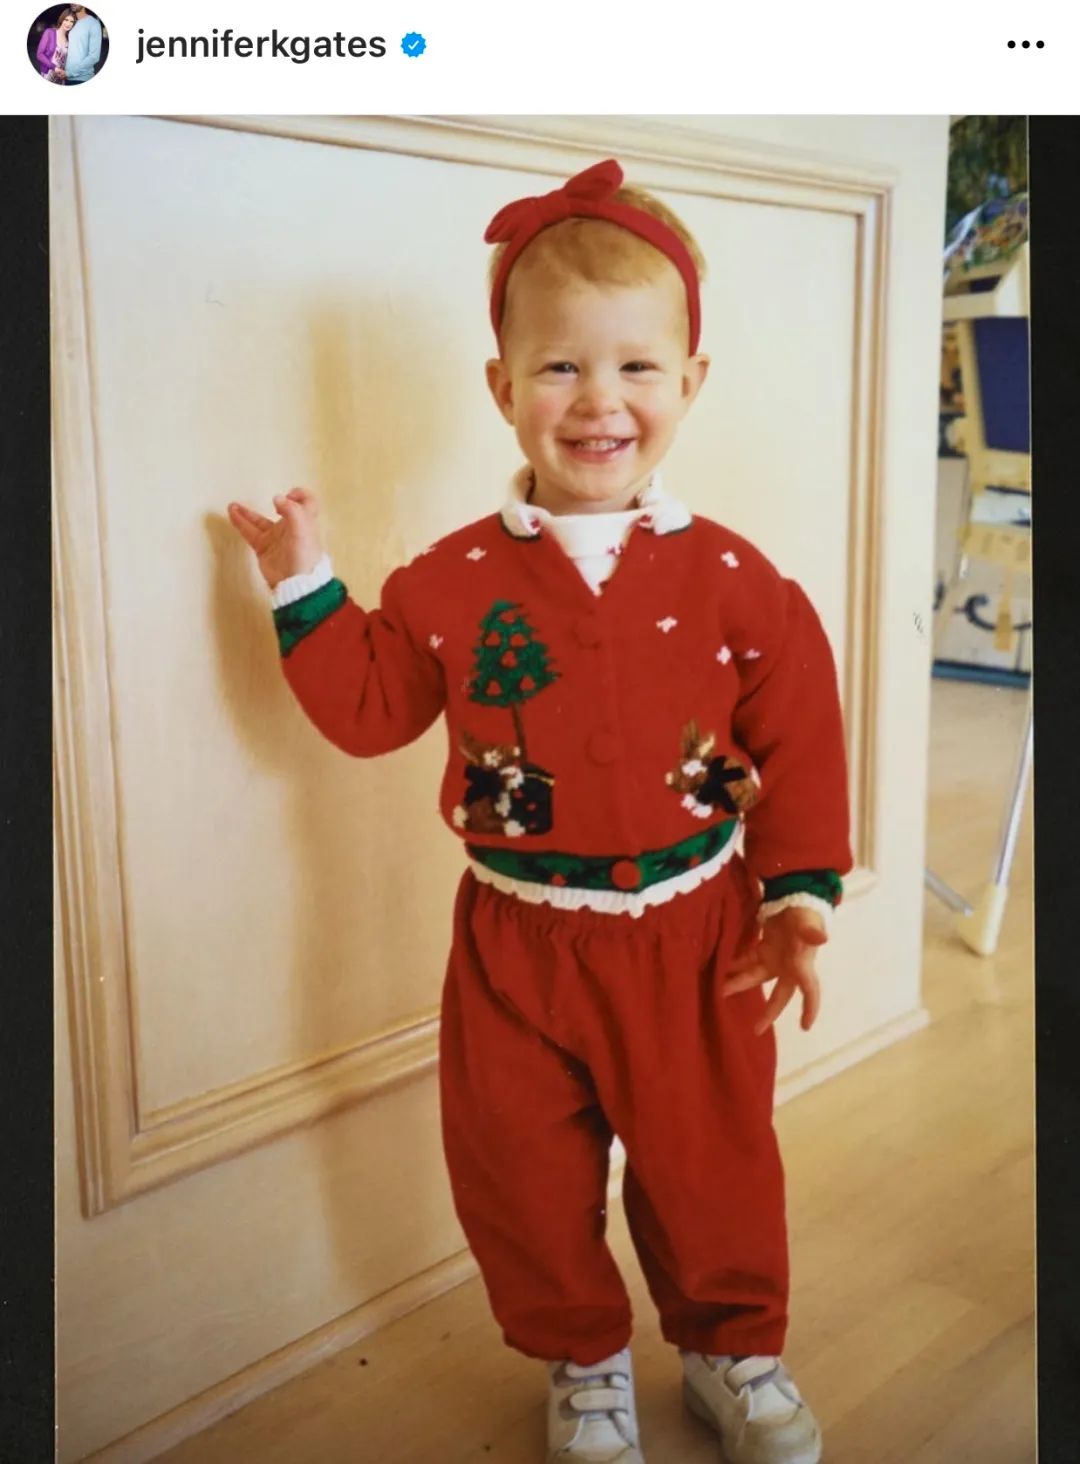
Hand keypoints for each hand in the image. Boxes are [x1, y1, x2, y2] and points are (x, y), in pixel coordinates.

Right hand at [226, 487, 324, 589]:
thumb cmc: (303, 555)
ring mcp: (276, 538)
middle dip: (276, 502)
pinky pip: (250, 532)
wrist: (295, 584)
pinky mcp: (264, 548)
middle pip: (282, 511)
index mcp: (305, 521)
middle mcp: (290, 528)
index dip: (301, 495)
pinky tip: (232, 513)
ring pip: (259, 521)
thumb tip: (277, 498)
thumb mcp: (302, 529)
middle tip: (271, 498)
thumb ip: (292, 510)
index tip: (289, 495)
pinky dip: (241, 523)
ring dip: (247, 513)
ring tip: (234, 505)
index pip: (307, 503)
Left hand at [721, 905, 827, 1034]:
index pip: (810, 990)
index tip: (805, 1027)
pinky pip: (749, 961)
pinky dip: (736, 966)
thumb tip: (822, 937)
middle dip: (768, 1013)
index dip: (810, 1008)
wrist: (796, 894)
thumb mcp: (807, 920)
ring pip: (756, 977)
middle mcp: (790, 966)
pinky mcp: (765, 948)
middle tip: (756, 1030)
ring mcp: (776, 958)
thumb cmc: (805, 910)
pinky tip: (721, 970)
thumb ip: (810, 930)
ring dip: (740, 983)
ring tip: (721, 990)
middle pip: (780, 995)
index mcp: (803, 963)